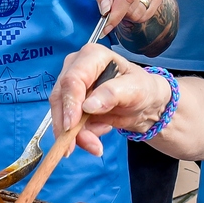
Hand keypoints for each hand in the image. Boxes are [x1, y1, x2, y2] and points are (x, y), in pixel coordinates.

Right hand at [50, 45, 173, 156]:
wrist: (143, 104)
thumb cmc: (141, 89)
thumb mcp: (135, 89)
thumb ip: (112, 94)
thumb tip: (87, 106)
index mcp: (92, 56)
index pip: (73, 78)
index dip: (69, 103)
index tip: (71, 126)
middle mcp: (75, 68)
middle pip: (61, 97)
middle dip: (70, 126)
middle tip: (85, 146)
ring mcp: (70, 87)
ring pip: (60, 113)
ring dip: (75, 135)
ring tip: (96, 147)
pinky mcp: (70, 105)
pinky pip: (66, 124)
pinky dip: (79, 137)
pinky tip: (95, 140)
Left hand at [86, 0, 160, 35]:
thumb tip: (107, 10)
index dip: (116, 14)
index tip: (105, 28)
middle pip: (132, 8)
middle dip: (118, 14)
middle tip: (110, 5)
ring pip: (140, 14)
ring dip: (127, 16)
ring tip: (120, 3)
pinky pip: (147, 15)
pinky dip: (136, 16)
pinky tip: (130, 5)